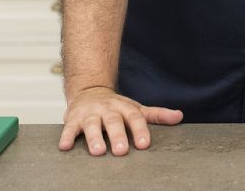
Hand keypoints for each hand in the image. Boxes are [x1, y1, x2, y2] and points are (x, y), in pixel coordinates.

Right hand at [58, 86, 183, 155]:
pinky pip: (69, 127)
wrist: (90, 91)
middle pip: (114, 122)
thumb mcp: (136, 108)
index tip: (144, 144)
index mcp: (125, 108)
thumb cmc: (116, 107)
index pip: (135, 118)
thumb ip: (157, 114)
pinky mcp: (73, 119)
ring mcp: (90, 114)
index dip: (140, 130)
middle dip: (118, 136)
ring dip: (94, 138)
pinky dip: (66, 136)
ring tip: (98, 151)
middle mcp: (108, 109)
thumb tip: (179, 116)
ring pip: (92, 125)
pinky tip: (65, 146)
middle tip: (121, 151)